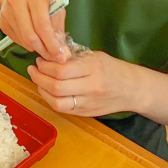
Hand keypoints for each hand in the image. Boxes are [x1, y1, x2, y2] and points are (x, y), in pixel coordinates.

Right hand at [0, 0, 67, 62]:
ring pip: (23, 41)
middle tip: (53, 56)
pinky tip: (32, 36)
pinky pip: (16, 40)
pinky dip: (27, 43)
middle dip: (44, 50)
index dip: (52, 44)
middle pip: (30, 36)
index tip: (60, 56)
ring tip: (44, 44)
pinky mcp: (1, 21)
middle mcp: (17, 2)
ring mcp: (6, 12)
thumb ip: (58, 27)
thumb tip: (62, 52)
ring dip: (36, 48)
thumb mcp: (56, 5)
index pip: (42, 26)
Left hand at [27, 52, 143, 116]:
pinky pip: (62, 109)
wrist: (133, 90)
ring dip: (41, 90)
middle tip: (33, 68)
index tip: (40, 59)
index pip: (62, 70)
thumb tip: (49, 55)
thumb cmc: (113, 69)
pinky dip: (50, 99)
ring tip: (37, 79)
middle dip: (39, 77)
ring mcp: (88, 103)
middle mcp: (91, 87)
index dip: (45, 65)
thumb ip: (74, 57)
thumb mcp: (95, 56)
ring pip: (57, 101)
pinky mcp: (86, 113)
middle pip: (57, 87)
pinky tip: (46, 90)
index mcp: (94, 69)